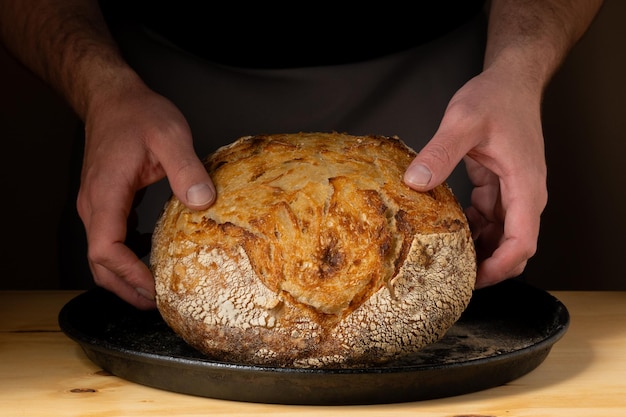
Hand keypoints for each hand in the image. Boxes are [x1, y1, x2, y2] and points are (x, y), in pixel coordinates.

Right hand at [77, 82, 214, 308]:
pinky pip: (110, 239)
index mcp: (106, 194)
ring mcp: (97, 205)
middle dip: (126, 288)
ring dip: (125, 277)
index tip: (155, 289)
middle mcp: (95, 206)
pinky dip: (127, 257)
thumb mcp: (170, 136)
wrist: (113, 98)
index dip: (128, 275)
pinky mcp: (106, 202)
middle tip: (158, 304)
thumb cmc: (137, 114)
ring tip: (156, 289)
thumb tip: (203, 204)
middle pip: (99, 264)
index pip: (106, 250)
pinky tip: (152, 255)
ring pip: (102, 255)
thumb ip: (187, 169)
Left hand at [403, 66, 546, 288]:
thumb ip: (441, 153)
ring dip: (477, 249)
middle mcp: (524, 194)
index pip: (522, 241)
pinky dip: (471, 229)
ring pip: (499, 235)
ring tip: (444, 260)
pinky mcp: (499, 186)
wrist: (511, 80)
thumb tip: (416, 184)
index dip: (501, 266)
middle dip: (487, 266)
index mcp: (524, 185)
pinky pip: (488, 218)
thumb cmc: (497, 97)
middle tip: (451, 278)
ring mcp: (512, 192)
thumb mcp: (463, 121)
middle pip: (513, 246)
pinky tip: (447, 231)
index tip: (475, 280)